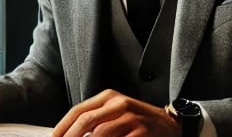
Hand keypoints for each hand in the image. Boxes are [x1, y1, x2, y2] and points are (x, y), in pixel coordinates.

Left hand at [51, 89, 178, 136]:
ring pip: (99, 134)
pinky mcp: (141, 132)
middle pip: (86, 121)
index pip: (78, 111)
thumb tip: (69, 134)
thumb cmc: (138, 122)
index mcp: (108, 97)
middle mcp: (119, 103)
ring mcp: (131, 118)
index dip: (62, 128)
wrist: (170, 126)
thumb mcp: (115, 113)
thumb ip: (94, 120)